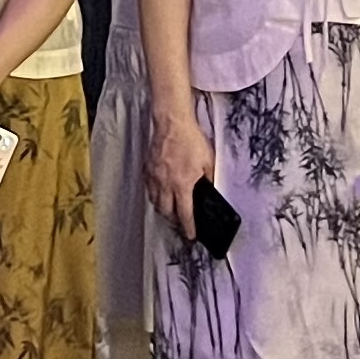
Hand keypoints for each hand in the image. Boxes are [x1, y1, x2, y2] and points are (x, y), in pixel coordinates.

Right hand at [145, 104, 218, 235]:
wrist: (172, 123)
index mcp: (183, 185)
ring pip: (155, 202)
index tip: (191, 236)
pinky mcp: (147, 169)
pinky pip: (149, 189)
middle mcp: (166, 184)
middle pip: (166, 212)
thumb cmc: (190, 140)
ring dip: (163, 209)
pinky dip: (154, 195)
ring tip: (170, 210)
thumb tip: (212, 190)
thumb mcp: (208, 160)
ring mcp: (154, 177)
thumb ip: (209, 179)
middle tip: (180, 223)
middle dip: (173, 221)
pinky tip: (160, 193)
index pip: (185, 214)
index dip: (189, 228)